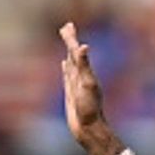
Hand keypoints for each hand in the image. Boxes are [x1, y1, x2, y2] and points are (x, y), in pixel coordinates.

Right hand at [60, 22, 123, 154]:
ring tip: (67, 42)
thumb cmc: (90, 109)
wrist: (89, 129)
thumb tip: (83, 46)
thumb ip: (84, 66)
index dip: (71, 38)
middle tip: (66, 27)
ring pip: (70, 63)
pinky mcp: (71, 92)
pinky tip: (64, 64)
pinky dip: (66, 68)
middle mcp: (81, 76)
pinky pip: (67, 76)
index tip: (68, 26)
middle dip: (69, 40)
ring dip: (68, 52)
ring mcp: (75, 84)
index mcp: (84, 72)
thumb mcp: (87, 85)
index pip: (76, 51)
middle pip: (73, 54)